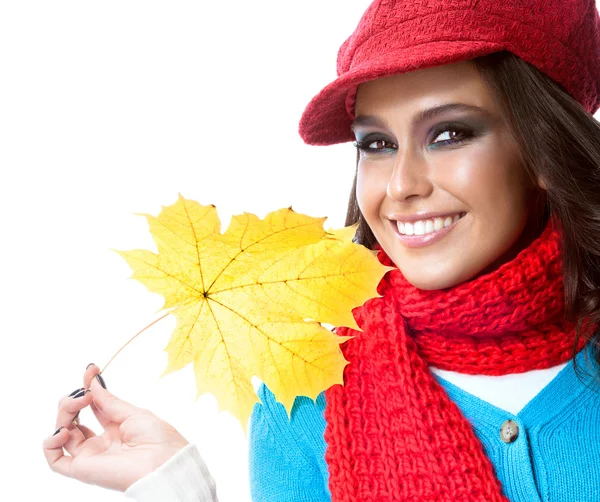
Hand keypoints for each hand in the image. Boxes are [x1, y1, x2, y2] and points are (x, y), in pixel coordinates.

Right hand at [43, 364, 189, 491]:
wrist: (164, 463)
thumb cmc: (158, 439)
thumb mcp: (133, 413)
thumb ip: (109, 401)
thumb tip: (92, 382)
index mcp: (115, 428)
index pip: (93, 405)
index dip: (88, 387)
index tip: (91, 369)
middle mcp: (100, 442)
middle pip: (73, 418)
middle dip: (73, 400)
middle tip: (86, 393)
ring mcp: (91, 455)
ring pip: (62, 434)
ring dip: (64, 414)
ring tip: (79, 403)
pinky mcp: (82, 469)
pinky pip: (55, 460)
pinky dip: (51, 443)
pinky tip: (64, 430)